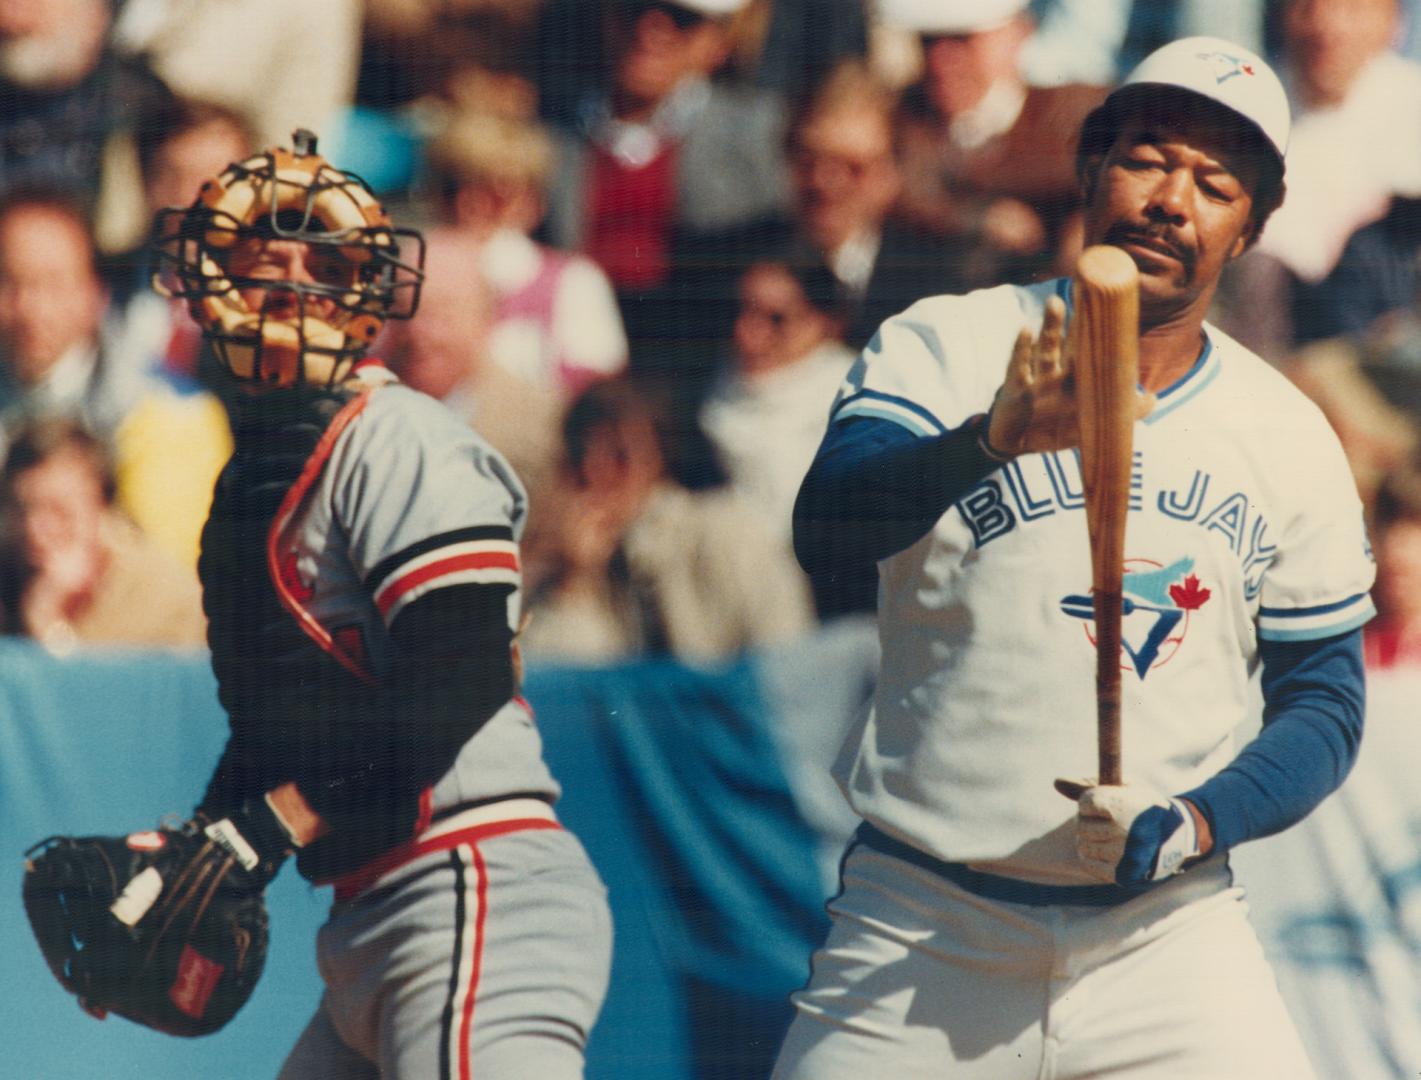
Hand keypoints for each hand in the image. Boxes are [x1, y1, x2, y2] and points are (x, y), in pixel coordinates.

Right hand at [984, 296, 1153, 458]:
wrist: (1017, 444)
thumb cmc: (1053, 430)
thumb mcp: (1089, 424)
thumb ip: (1124, 411)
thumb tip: (1154, 396)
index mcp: (1074, 378)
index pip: (1088, 346)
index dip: (1096, 326)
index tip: (1106, 300)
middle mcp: (1056, 372)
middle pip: (1068, 340)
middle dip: (1074, 318)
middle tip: (1084, 289)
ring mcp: (1036, 378)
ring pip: (1045, 348)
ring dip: (1050, 325)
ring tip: (1056, 302)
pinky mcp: (1016, 389)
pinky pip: (1018, 366)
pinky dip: (1021, 348)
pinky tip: (1025, 329)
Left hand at [1056, 778, 1203, 885]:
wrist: (1180, 836)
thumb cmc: (1145, 807)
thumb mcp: (1124, 787)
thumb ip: (1088, 785)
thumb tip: (1056, 782)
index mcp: (1123, 806)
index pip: (1084, 802)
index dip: (1090, 802)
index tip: (1104, 805)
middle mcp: (1123, 831)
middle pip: (1082, 825)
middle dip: (1090, 821)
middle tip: (1109, 822)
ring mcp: (1123, 855)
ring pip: (1082, 845)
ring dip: (1090, 840)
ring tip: (1109, 836)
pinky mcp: (1123, 874)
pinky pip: (1088, 864)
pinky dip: (1092, 857)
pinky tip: (1107, 851)